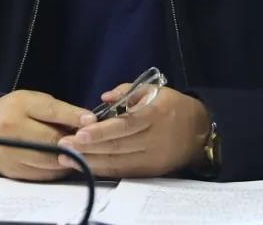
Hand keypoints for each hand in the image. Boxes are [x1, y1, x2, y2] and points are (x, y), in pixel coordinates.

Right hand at [0, 90, 91, 180]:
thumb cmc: (16, 111)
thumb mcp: (34, 101)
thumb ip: (59, 111)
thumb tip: (87, 122)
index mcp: (19, 107)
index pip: (50, 112)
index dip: (73, 117)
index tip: (91, 120)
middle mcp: (12, 131)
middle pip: (51, 141)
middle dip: (75, 142)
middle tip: (91, 141)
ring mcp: (12, 155)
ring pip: (50, 162)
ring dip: (70, 158)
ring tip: (82, 152)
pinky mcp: (15, 172)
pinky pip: (45, 175)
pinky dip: (59, 169)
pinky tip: (66, 162)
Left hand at [57, 84, 211, 177]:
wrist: (199, 131)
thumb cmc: (172, 106)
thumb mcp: (154, 90)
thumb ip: (127, 91)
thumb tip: (104, 98)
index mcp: (154, 115)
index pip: (124, 125)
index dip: (101, 132)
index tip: (79, 134)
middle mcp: (154, 139)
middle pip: (117, 146)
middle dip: (87, 148)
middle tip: (63, 147)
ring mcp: (153, 158)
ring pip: (118, 162)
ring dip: (90, 162)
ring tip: (67, 159)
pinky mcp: (151, 171)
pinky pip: (124, 172)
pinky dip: (104, 170)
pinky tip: (86, 167)